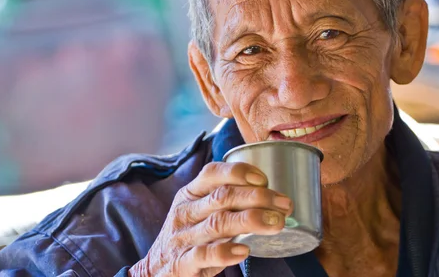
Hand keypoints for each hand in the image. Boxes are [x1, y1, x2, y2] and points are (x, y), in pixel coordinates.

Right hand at [129, 161, 292, 276]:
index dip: (239, 171)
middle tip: (284, 204)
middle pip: (223, 196)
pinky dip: (226, 252)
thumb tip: (268, 191)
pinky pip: (205, 255)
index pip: (212, 172)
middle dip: (258, 197)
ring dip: (251, 220)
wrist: (154, 271)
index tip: (264, 179)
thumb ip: (222, 201)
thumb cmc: (186, 237)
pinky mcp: (183, 264)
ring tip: (276, 223)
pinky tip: (245, 250)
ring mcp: (183, 238)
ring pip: (219, 223)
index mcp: (189, 195)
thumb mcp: (196, 211)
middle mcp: (186, 212)